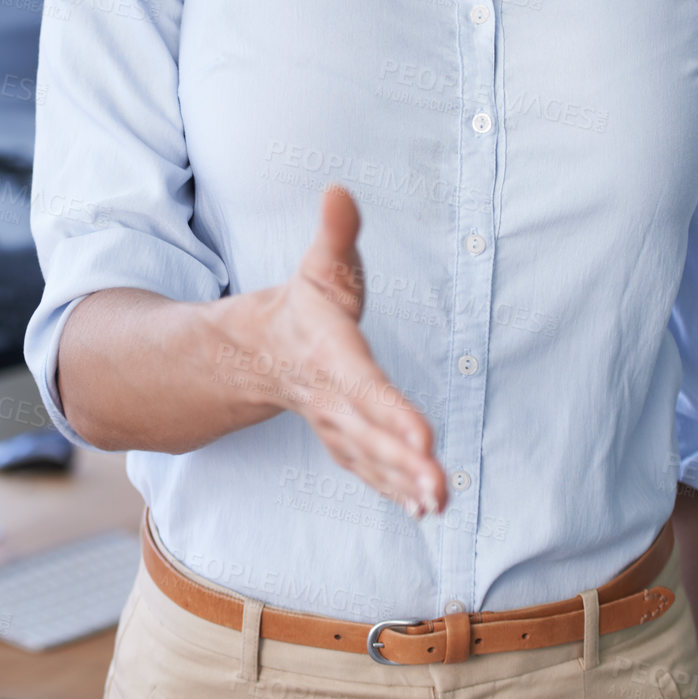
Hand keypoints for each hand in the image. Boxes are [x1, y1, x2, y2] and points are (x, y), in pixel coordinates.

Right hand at [252, 184, 445, 516]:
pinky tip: (427, 509)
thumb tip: (339, 189)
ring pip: (369, 460)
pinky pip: (369, 471)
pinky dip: (394, 491)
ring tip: (439, 503)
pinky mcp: (345, 441)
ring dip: (403, 484)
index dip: (389, 410)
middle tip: (439, 487)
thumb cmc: (305, 306)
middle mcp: (329, 396)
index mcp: (327, 354)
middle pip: (367, 433)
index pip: (361, 384)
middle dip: (401, 461)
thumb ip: (335, 232)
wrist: (257, 353)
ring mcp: (335, 425)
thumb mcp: (318, 264)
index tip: (422, 436)